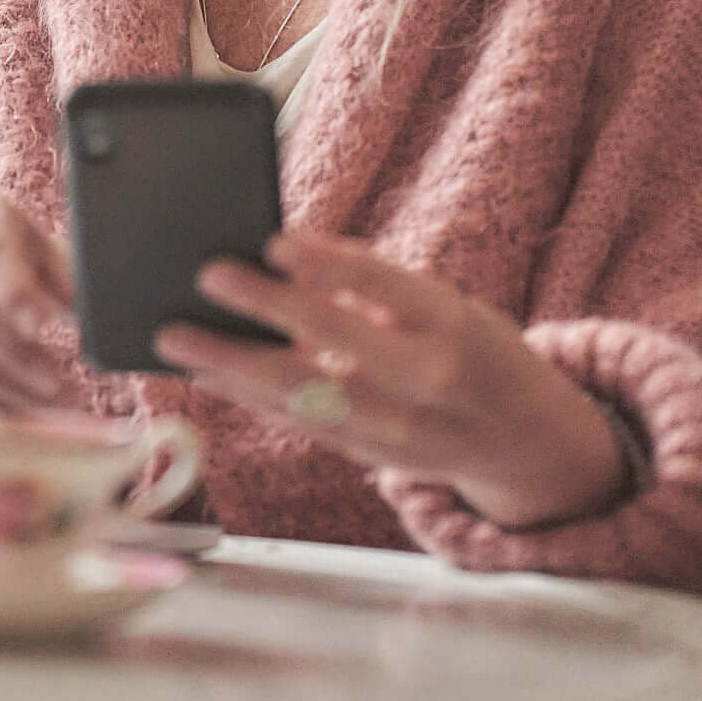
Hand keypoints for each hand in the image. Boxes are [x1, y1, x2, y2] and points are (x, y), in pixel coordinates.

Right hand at [0, 190, 79, 416]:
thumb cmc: (21, 267)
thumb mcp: (50, 261)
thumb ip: (75, 282)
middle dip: (14, 352)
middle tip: (60, 385)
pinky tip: (22, 414)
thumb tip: (102, 317)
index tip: (45, 327)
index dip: (14, 290)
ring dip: (7, 388)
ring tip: (54, 406)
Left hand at [156, 229, 629, 529]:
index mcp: (456, 331)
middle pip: (337, 346)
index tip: (274, 240)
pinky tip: (207, 372)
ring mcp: (398, 434)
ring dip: (231, 367)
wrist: (526, 443)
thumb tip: (283, 260)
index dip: (329, 266)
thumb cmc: (474, 350)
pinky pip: (300, 426)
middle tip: (206, 275)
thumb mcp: (449, 307)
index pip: (387, 291)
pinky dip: (248, 397)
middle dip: (266, 312)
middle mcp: (428, 388)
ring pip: (304, 400)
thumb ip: (376, 289)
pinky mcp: (370, 460)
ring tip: (176, 337)